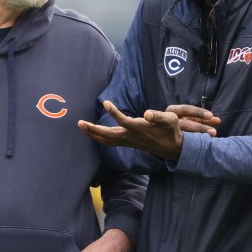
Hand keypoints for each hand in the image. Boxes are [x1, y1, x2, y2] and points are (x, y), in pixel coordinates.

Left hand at [78, 100, 217, 159]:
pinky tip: (92, 132)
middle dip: (94, 130)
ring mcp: (128, 141)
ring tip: (81, 126)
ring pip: (107, 140)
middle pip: (109, 135)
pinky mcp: (127, 143)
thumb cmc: (171, 131)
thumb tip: (147, 113)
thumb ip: (159, 116)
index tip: (106, 103)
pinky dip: (99, 138)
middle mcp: (131, 137)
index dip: (114, 113)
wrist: (172, 148)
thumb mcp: (170, 120)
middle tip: (80, 123)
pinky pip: (109, 142)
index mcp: (140, 129)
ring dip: (93, 134)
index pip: (124, 121)